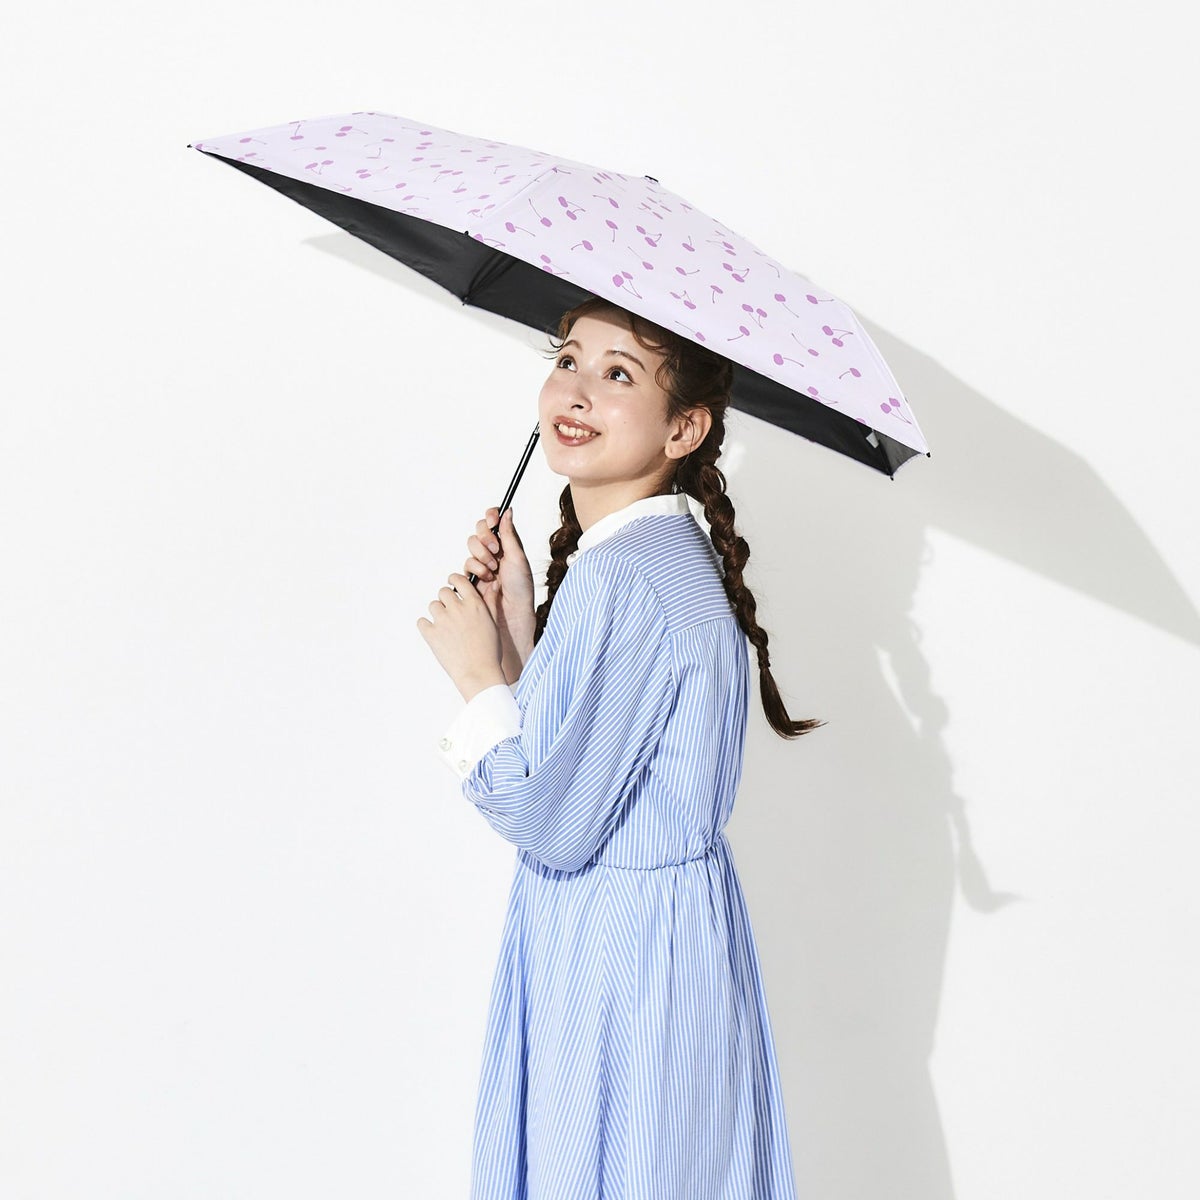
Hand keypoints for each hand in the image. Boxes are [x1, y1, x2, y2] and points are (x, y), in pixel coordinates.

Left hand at [416, 573, 506, 701]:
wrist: (479, 673)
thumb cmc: (489, 651)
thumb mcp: (493, 624)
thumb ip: (489, 603)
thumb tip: (491, 587)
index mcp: (474, 604)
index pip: (459, 580)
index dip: (454, 581)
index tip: (453, 585)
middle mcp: (457, 609)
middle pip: (443, 592)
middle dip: (446, 600)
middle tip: (451, 613)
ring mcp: (443, 621)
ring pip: (433, 606)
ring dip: (437, 613)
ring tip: (445, 627)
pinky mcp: (431, 634)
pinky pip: (421, 622)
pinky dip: (426, 627)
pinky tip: (435, 634)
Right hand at [464, 508, 535, 679]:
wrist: (512, 612)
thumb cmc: (521, 587)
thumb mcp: (518, 558)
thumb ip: (509, 534)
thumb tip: (507, 511)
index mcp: (507, 544)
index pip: (493, 522)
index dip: (490, 518)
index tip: (493, 522)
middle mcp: (493, 552)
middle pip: (479, 531)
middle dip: (485, 538)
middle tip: (495, 549)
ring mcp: (481, 563)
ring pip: (471, 546)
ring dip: (481, 555)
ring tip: (493, 569)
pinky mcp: (471, 577)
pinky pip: (465, 563)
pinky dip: (475, 568)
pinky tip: (486, 578)